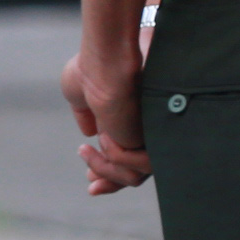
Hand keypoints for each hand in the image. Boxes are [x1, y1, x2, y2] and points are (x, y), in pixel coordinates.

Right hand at [62, 37, 152, 195]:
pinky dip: (115, 158)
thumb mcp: (78, 92)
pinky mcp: (161, 138)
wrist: (106, 56)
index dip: (108, 173)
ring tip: (88, 150)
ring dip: (106, 168)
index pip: (127, 159)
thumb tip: (90, 132)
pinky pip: (138, 167)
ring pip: (136, 176)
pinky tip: (102, 140)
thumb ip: (87, 114)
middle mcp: (147, 130)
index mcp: (130, 123)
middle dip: (110, 182)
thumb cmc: (94, 65)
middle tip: (91, 183)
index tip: (91, 183)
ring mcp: (155, 135)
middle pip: (135, 174)